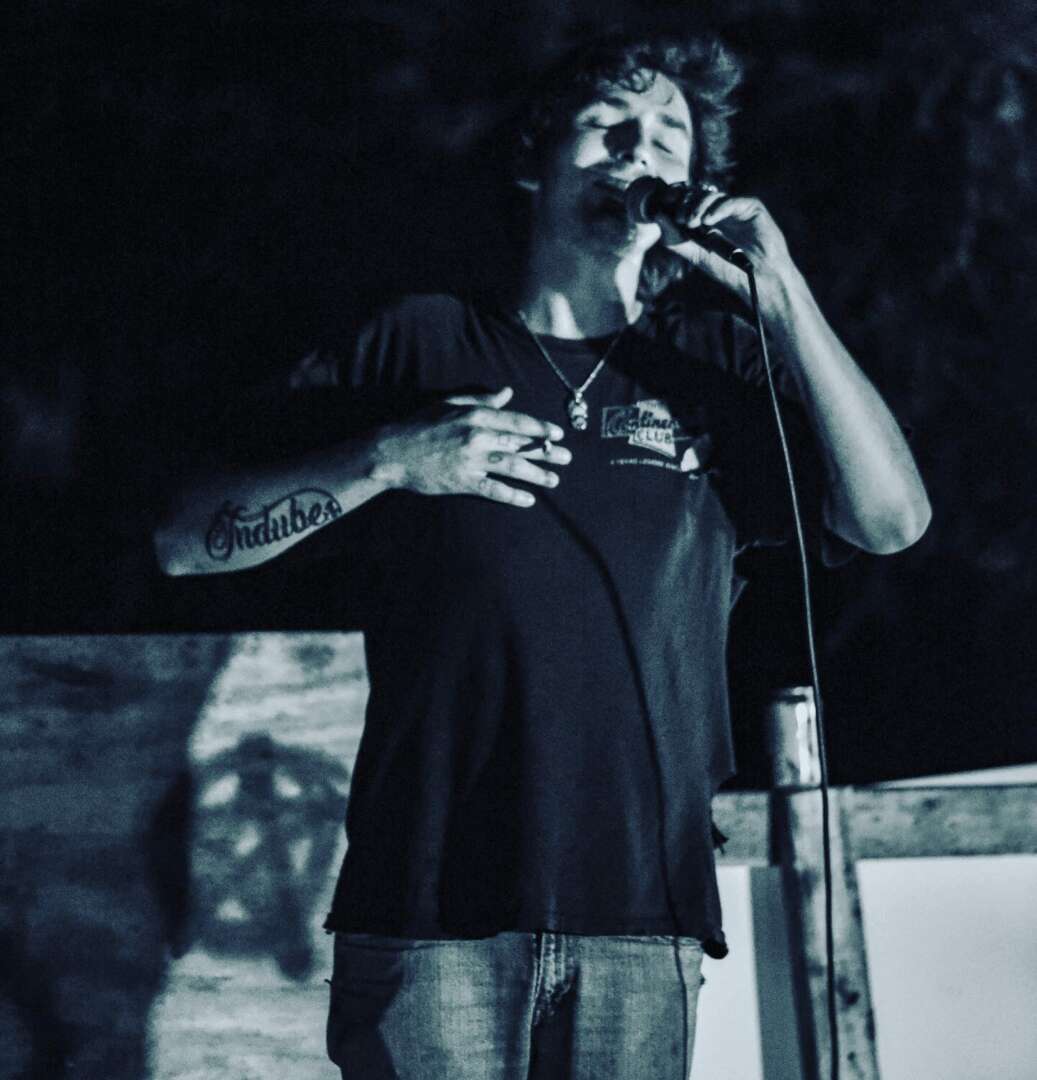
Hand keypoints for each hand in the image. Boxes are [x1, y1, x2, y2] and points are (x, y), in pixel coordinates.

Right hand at [370, 387, 569, 507]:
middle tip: (566, 458)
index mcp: (475, 416)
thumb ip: (482, 400)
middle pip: (520, 445)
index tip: (558, 434)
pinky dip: (512, 495)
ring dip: (536, 475)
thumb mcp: (449, 405)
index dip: (540, 428)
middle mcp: (476, 437)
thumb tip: (508, 393)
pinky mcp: (462, 481)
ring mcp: (470, 460)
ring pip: (512, 467)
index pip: (517, 422)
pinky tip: (528, 500)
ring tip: (554, 481)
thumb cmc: (419, 425)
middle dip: (546, 452)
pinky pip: (493, 489)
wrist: (392, 452)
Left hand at [660, 188, 798, 304]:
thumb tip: (659, 218)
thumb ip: (678, 240)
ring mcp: (736, 209)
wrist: (759, 280)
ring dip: (699, 206)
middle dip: (686, 203)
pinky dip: (718, 209)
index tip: (664, 204)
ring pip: (713, 196)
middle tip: (680, 218)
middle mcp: (720, 211)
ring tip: (693, 222)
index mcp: (706, 220)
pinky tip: (708, 220)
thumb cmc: (731, 270)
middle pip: (699, 195)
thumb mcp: (698, 256)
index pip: (688, 201)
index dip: (676, 198)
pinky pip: (732, 202)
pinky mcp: (752, 208)